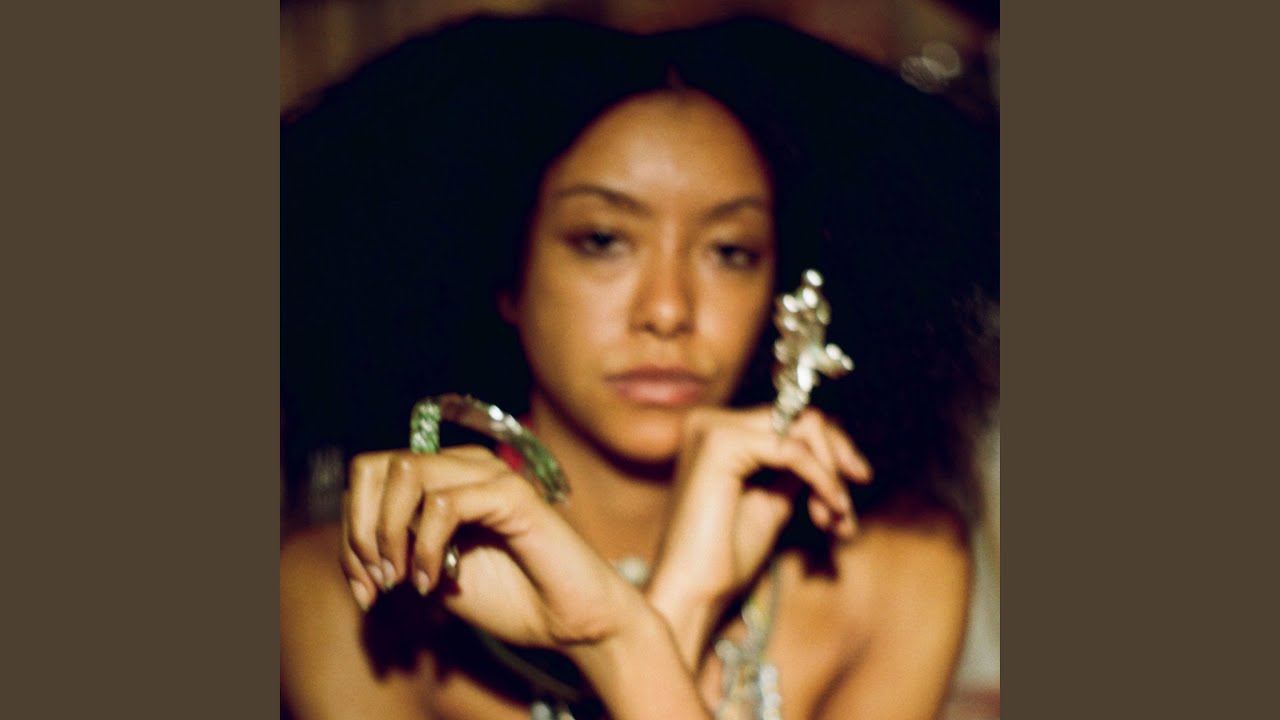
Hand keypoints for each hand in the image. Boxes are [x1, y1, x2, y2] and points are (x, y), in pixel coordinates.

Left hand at [341, 446, 643, 649]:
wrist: (572, 622)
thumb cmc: (512, 597)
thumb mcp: (433, 574)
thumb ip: (398, 550)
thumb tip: (357, 547)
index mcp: (444, 479)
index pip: (372, 475)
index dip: (354, 529)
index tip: (363, 586)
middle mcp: (464, 466)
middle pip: (379, 466)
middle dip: (363, 529)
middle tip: (378, 581)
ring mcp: (490, 475)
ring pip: (406, 473)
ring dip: (390, 534)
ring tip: (404, 579)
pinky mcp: (512, 494)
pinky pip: (445, 504)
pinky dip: (425, 547)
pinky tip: (433, 581)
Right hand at [647, 407, 870, 662]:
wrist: (694, 591)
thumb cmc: (727, 556)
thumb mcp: (771, 499)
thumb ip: (794, 468)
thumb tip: (834, 446)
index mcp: (717, 432)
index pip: (790, 420)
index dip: (830, 453)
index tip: (848, 496)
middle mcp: (711, 421)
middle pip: (802, 418)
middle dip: (836, 463)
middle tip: (847, 513)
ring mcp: (714, 428)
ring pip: (804, 427)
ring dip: (831, 474)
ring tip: (836, 521)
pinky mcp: (722, 444)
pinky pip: (794, 452)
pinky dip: (822, 479)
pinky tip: (830, 512)